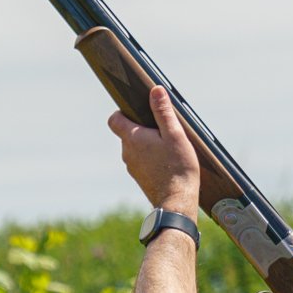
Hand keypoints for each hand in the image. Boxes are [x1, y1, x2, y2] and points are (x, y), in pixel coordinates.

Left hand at [107, 85, 198, 214]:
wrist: (177, 202)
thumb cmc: (178, 167)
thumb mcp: (174, 135)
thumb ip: (163, 112)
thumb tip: (155, 90)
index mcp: (132, 138)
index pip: (114, 119)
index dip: (123, 112)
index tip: (138, 111)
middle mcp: (127, 153)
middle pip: (127, 133)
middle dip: (142, 128)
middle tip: (162, 130)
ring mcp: (132, 167)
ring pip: (135, 148)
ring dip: (147, 145)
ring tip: (168, 148)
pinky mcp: (140, 178)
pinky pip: (141, 162)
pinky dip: (150, 158)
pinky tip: (167, 162)